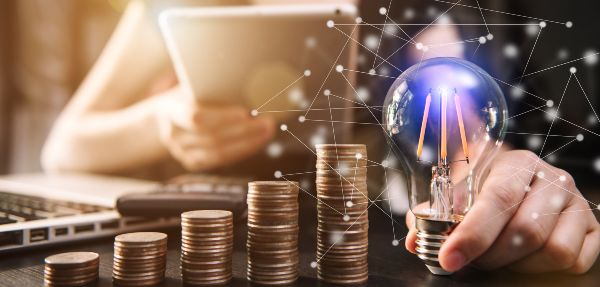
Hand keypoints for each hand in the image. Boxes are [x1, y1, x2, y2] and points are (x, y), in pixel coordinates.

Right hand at [155, 87, 274, 170]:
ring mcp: (181, 152)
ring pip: (218, 153)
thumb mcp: (191, 85)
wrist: (165, 115)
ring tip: (268, 131)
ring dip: (247, 143)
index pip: (196, 116)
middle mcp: (173, 135)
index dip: (222, 117)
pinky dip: (241, 151)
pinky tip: (257, 142)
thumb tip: (249, 77)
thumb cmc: (186, 94)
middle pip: (211, 138)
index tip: (245, 112)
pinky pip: (220, 161)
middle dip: (243, 131)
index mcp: (169, 110)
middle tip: (268, 121)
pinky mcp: (192, 162)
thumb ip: (210, 84)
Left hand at [405, 150, 599, 273]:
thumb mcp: (459, 193)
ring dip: (517, 264)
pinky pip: (572, 261)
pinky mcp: (592, 228)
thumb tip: (414, 241)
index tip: (448, 258)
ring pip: (552, 250)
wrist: (524, 186)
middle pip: (525, 230)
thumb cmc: (486, 191)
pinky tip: (523, 259)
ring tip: (497, 257)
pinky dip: (542, 270)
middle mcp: (552, 178)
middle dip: (490, 256)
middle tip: (470, 261)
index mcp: (516, 162)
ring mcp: (577, 203)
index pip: (496, 199)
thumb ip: (435, 215)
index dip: (471, 234)